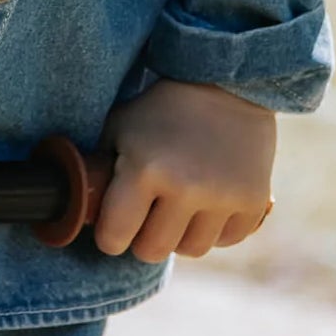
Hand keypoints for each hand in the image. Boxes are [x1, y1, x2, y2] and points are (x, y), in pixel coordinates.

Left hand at [94, 79, 275, 261]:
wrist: (226, 83)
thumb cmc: (162, 109)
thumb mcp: (120, 128)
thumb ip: (101, 170)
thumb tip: (81, 207)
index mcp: (144, 169)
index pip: (114, 238)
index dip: (111, 235)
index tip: (115, 226)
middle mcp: (185, 187)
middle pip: (153, 252)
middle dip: (145, 238)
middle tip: (148, 214)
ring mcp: (223, 196)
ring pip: (191, 250)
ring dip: (182, 234)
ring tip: (181, 204)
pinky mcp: (253, 201)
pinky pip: (227, 240)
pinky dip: (216, 228)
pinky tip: (211, 201)